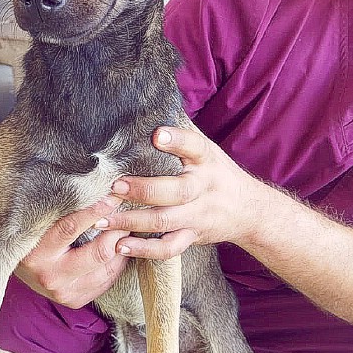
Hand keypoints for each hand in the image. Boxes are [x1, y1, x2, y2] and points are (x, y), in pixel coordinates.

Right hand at [15, 196, 128, 308]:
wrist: (11, 264)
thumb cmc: (29, 235)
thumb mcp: (37, 221)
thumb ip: (60, 208)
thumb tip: (94, 187)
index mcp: (36, 252)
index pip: (71, 227)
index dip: (96, 210)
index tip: (113, 196)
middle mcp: (49, 275)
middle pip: (98, 253)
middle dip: (117, 231)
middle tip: (127, 215)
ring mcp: (62, 292)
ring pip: (106, 269)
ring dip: (121, 248)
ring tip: (126, 230)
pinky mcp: (73, 300)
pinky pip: (105, 282)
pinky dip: (116, 264)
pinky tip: (118, 250)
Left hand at [97, 126, 269, 259]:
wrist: (248, 210)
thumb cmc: (216, 173)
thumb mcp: (207, 149)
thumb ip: (181, 133)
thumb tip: (152, 102)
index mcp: (206, 160)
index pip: (195, 146)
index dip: (177, 140)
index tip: (156, 135)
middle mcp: (203, 188)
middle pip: (176, 191)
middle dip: (144, 190)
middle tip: (115, 186)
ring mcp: (198, 215)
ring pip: (165, 221)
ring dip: (132, 222)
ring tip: (103, 220)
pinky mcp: (192, 236)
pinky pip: (169, 248)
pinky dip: (144, 250)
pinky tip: (121, 245)